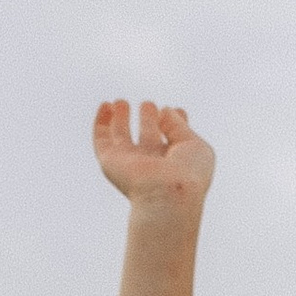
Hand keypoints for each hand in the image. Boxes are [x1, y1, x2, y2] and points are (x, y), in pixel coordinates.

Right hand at [94, 96, 215, 213]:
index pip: (173, 140)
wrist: (169, 193)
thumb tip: (166, 110)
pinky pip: (101, 140)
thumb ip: (179, 125)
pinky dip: (101, 122)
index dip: (174, 123)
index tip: (177, 110)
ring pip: (121, 138)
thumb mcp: (194, 144)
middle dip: (148, 120)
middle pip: (147, 138)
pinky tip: (106, 106)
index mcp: (176, 162)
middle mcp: (152, 163)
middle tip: (148, 105)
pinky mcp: (110, 161)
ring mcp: (130, 162)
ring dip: (121, 119)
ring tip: (122, 102)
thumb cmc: (189, 174)